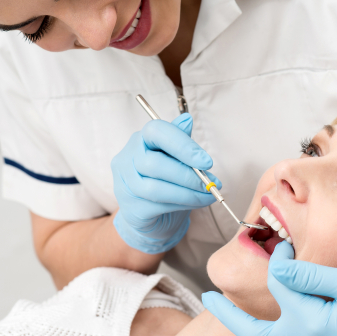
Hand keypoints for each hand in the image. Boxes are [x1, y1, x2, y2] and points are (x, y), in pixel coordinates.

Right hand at [111, 113, 220, 253]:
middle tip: (210, 183)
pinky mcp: (131, 208)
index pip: (155, 132)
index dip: (182, 145)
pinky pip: (158, 206)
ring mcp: (125, 185)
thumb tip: (187, 119)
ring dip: (189, 193)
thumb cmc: (165, 181)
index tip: (207, 161)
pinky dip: (184, 204)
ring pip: (156, 188)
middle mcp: (127, 159)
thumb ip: (180, 140)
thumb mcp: (174, 158)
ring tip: (208, 194)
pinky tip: (198, 202)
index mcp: (140, 140)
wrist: (152, 216)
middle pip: (155, 163)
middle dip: (189, 175)